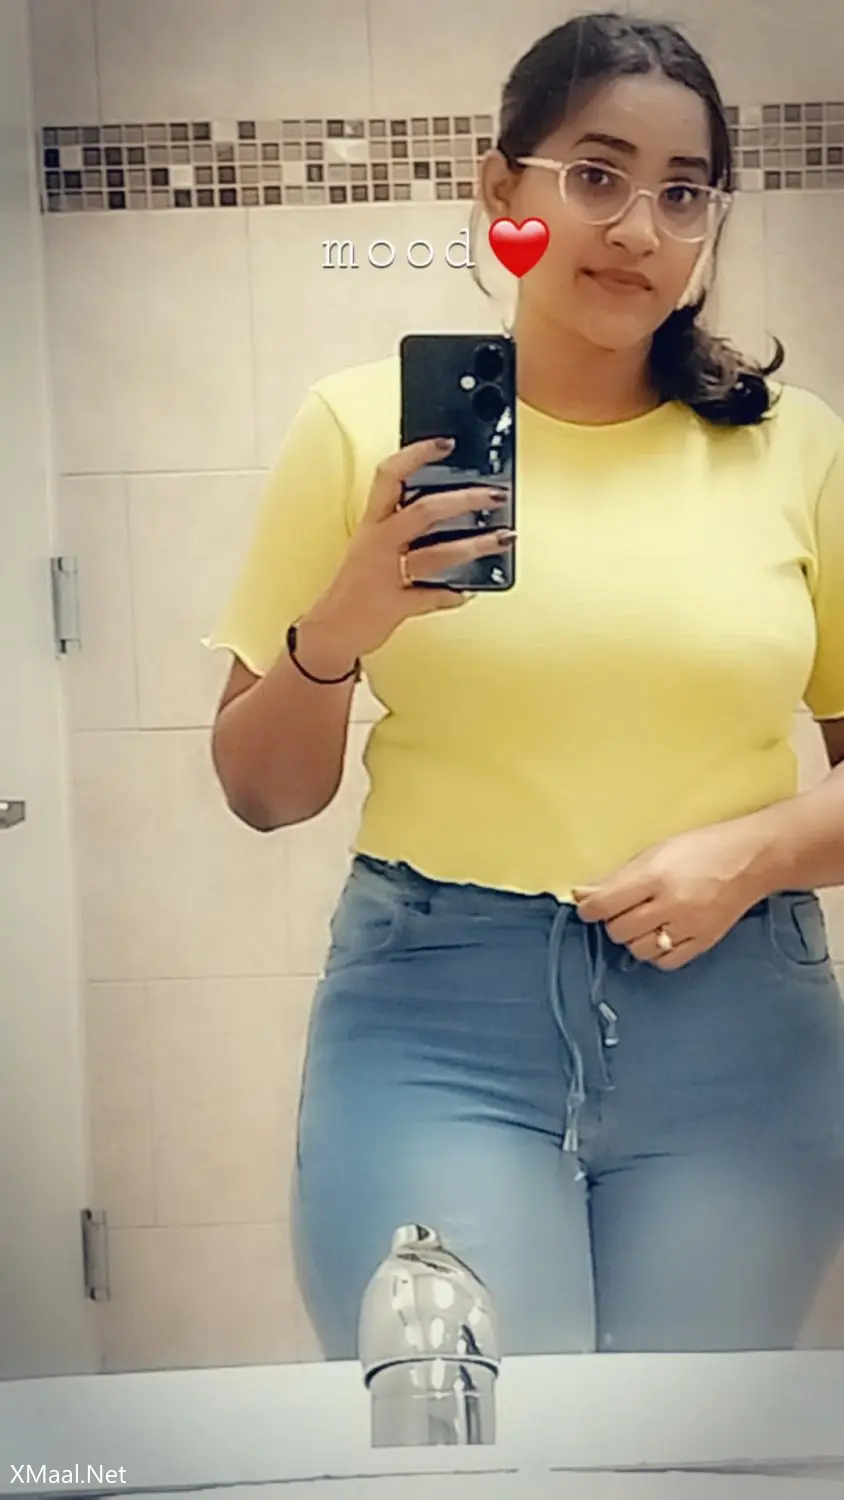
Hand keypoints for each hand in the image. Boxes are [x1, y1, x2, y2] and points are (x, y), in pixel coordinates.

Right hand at [305, 437, 513, 660]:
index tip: (446, 443)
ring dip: (474, 546)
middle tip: (495, 494)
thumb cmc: (354, 585)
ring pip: (436, 554)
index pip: (390, 476)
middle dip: (464, 499)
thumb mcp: (371, 546)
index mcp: (372, 523)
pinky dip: (453, 595)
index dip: (417, 455)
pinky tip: (469, 591)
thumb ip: (401, 527)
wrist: (330, 630)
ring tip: (502, 538)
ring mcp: (386, 574)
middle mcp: (378, 543)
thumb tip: (445, 510)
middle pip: (424, 511)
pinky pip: (431, 597)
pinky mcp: (395, 605)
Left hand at [572, 819, 768, 969]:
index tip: (589, 907)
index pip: (605, 905)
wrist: (752, 860)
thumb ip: (619, 876)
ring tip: (644, 920)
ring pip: (639, 950)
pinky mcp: (703, 943)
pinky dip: (656, 952)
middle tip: (623, 909)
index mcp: (655, 877)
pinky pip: (666, 962)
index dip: (589, 909)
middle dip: (613, 921)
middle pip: (619, 930)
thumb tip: (583, 895)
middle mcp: (670, 905)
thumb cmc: (701, 848)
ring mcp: (688, 928)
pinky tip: (660, 935)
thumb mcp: (657, 851)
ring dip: (633, 938)